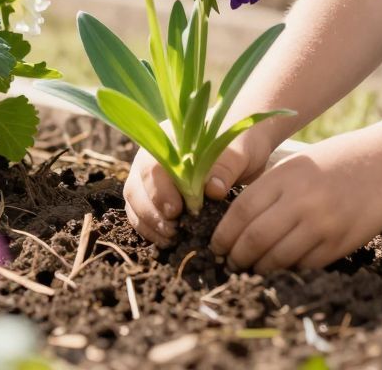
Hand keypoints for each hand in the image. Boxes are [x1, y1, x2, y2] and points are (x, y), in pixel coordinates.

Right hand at [123, 130, 272, 246]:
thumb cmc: (243, 142)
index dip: (159, 191)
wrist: (246, 144)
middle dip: (151, 213)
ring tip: (172, 238)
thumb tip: (212, 190)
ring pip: (135, 202)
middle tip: (173, 230)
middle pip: (137, 186)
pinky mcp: (156, 196)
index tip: (175, 211)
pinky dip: (150, 229)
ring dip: (149, 224)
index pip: (152, 165)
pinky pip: (141, 214)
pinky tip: (168, 241)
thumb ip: (227, 165)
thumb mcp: (242, 149)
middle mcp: (154, 157)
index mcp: (170, 140)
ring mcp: (152, 177)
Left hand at [209, 129, 381, 272]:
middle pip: (255, 239)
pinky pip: (305, 265)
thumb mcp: (297, 163)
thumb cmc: (336, 161)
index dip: (224, 233)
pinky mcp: (340, 243)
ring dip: (261, 268)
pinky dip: (289, 269)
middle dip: (238, 256)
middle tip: (231, 262)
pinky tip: (284, 265)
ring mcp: (323, 224)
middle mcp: (303, 200)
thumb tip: (237, 224)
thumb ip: (269, 189)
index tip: (216, 246)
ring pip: (278, 258)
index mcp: (287, 176)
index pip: (242, 210)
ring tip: (254, 268)